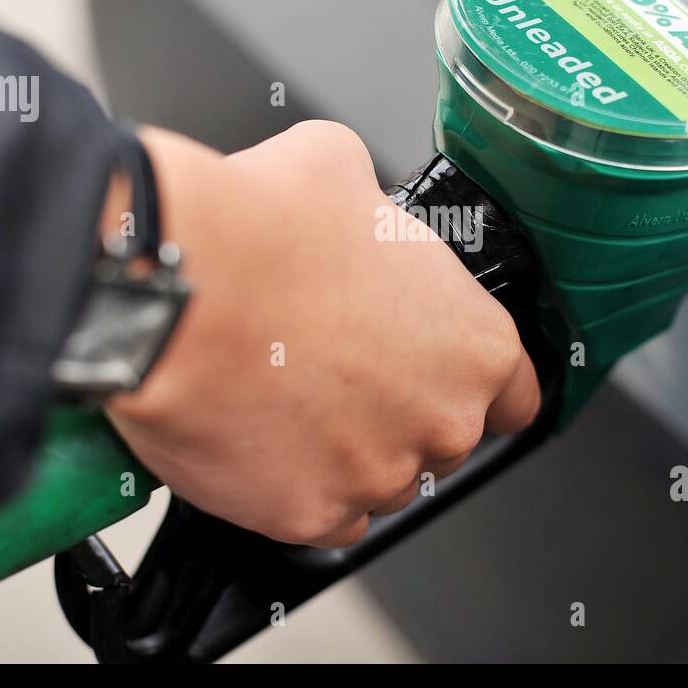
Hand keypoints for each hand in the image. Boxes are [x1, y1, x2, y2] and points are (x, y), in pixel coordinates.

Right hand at [107, 122, 540, 546]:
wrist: (172, 288)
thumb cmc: (260, 231)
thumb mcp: (343, 170)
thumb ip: (375, 211)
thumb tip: (353, 207)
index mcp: (474, 343)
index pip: (514, 392)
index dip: (472, 380)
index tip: (440, 375)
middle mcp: (441, 420)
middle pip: (441, 436)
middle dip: (399, 408)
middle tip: (338, 366)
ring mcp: (376, 475)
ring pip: (380, 479)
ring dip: (349, 450)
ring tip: (290, 395)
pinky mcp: (307, 515)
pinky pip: (322, 517)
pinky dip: (298, 487)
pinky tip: (266, 437)